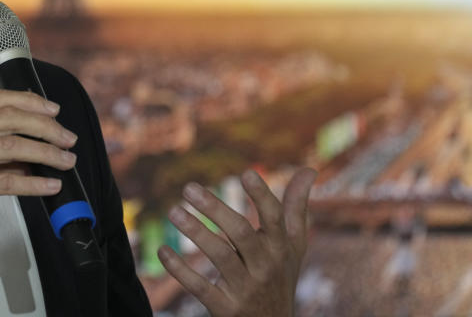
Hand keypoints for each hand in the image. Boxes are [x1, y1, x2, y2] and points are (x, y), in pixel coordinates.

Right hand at [0, 89, 77, 283]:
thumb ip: (0, 157)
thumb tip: (38, 153)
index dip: (29, 101)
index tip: (53, 110)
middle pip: (8, 119)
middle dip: (45, 126)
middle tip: (68, 139)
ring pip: (11, 146)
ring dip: (46, 153)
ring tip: (67, 161)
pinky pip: (6, 181)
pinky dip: (34, 183)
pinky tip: (51, 185)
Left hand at [158, 168, 316, 316]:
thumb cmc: (280, 276)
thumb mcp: (293, 246)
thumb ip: (297, 208)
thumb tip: (309, 168)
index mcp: (280, 247)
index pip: (275, 218)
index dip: (262, 196)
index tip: (246, 174)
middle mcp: (265, 266)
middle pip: (241, 233)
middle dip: (215, 209)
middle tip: (188, 188)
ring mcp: (245, 288)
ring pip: (220, 256)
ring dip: (195, 232)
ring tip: (173, 212)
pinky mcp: (225, 308)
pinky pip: (199, 287)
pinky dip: (180, 269)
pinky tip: (162, 251)